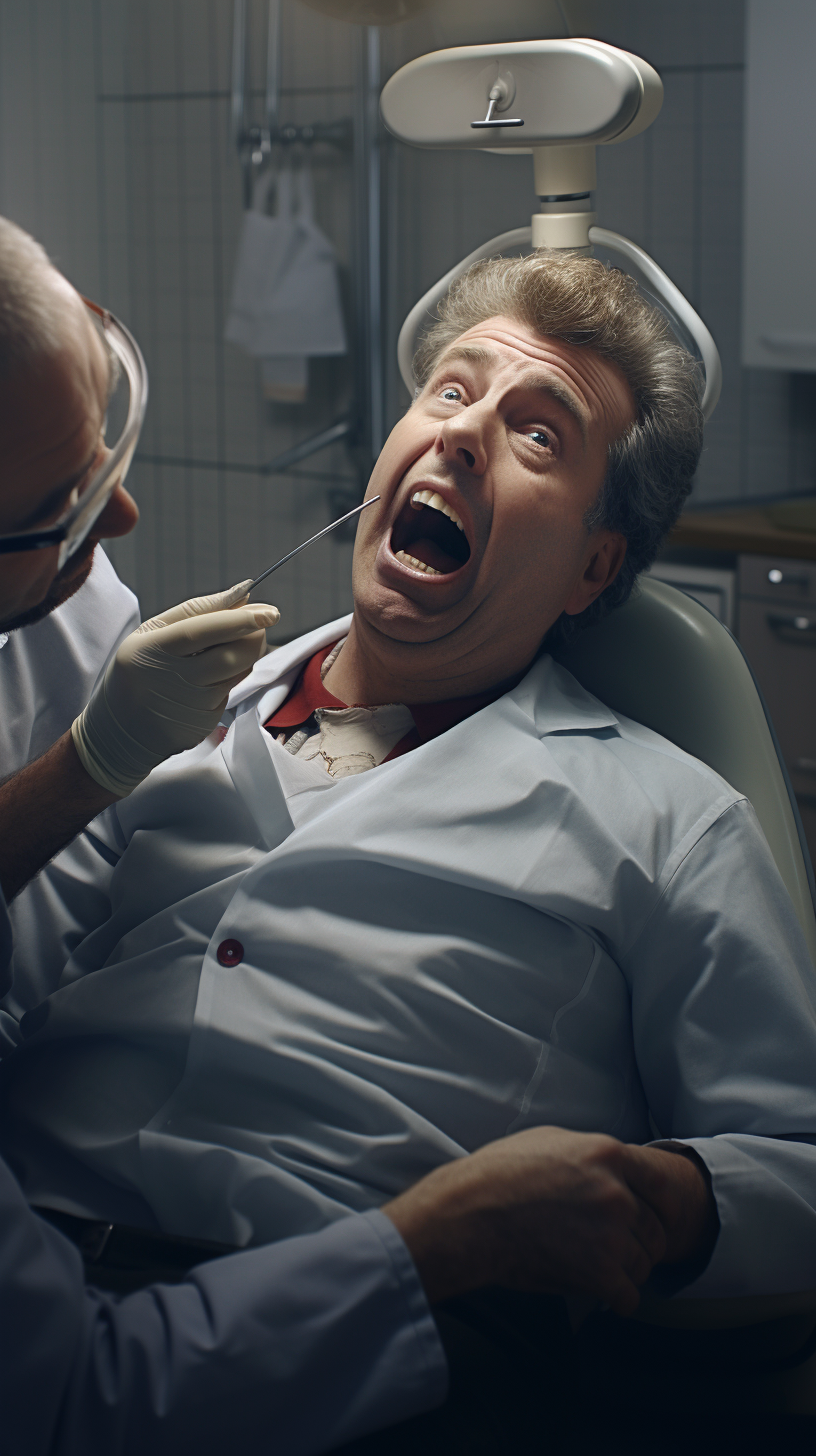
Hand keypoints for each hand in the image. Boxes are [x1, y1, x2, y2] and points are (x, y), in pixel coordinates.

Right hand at [71, 582, 278, 796]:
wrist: (121, 729)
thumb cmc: (139, 669)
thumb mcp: (152, 632)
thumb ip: (195, 611)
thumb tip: (241, 595)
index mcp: (152, 650)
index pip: (203, 632)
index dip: (239, 620)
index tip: (270, 612)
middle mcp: (172, 680)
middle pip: (231, 656)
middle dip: (255, 635)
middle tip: (259, 621)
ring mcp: (190, 705)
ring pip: (237, 673)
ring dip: (244, 654)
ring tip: (221, 648)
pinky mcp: (204, 722)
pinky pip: (230, 691)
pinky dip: (230, 677)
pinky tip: (207, 678)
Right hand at [384, 1127, 714, 1316]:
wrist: (471, 1214)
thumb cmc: (498, 1174)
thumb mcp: (549, 1140)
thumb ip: (589, 1152)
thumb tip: (608, 1163)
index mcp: (607, 1154)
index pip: (660, 1183)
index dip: (663, 1205)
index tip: (660, 1218)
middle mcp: (617, 1192)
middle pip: (655, 1229)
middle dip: (643, 1244)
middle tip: (622, 1251)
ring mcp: (610, 1233)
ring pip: (644, 1264)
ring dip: (629, 1272)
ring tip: (606, 1271)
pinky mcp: (599, 1272)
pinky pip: (629, 1296)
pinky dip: (620, 1300)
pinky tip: (607, 1296)